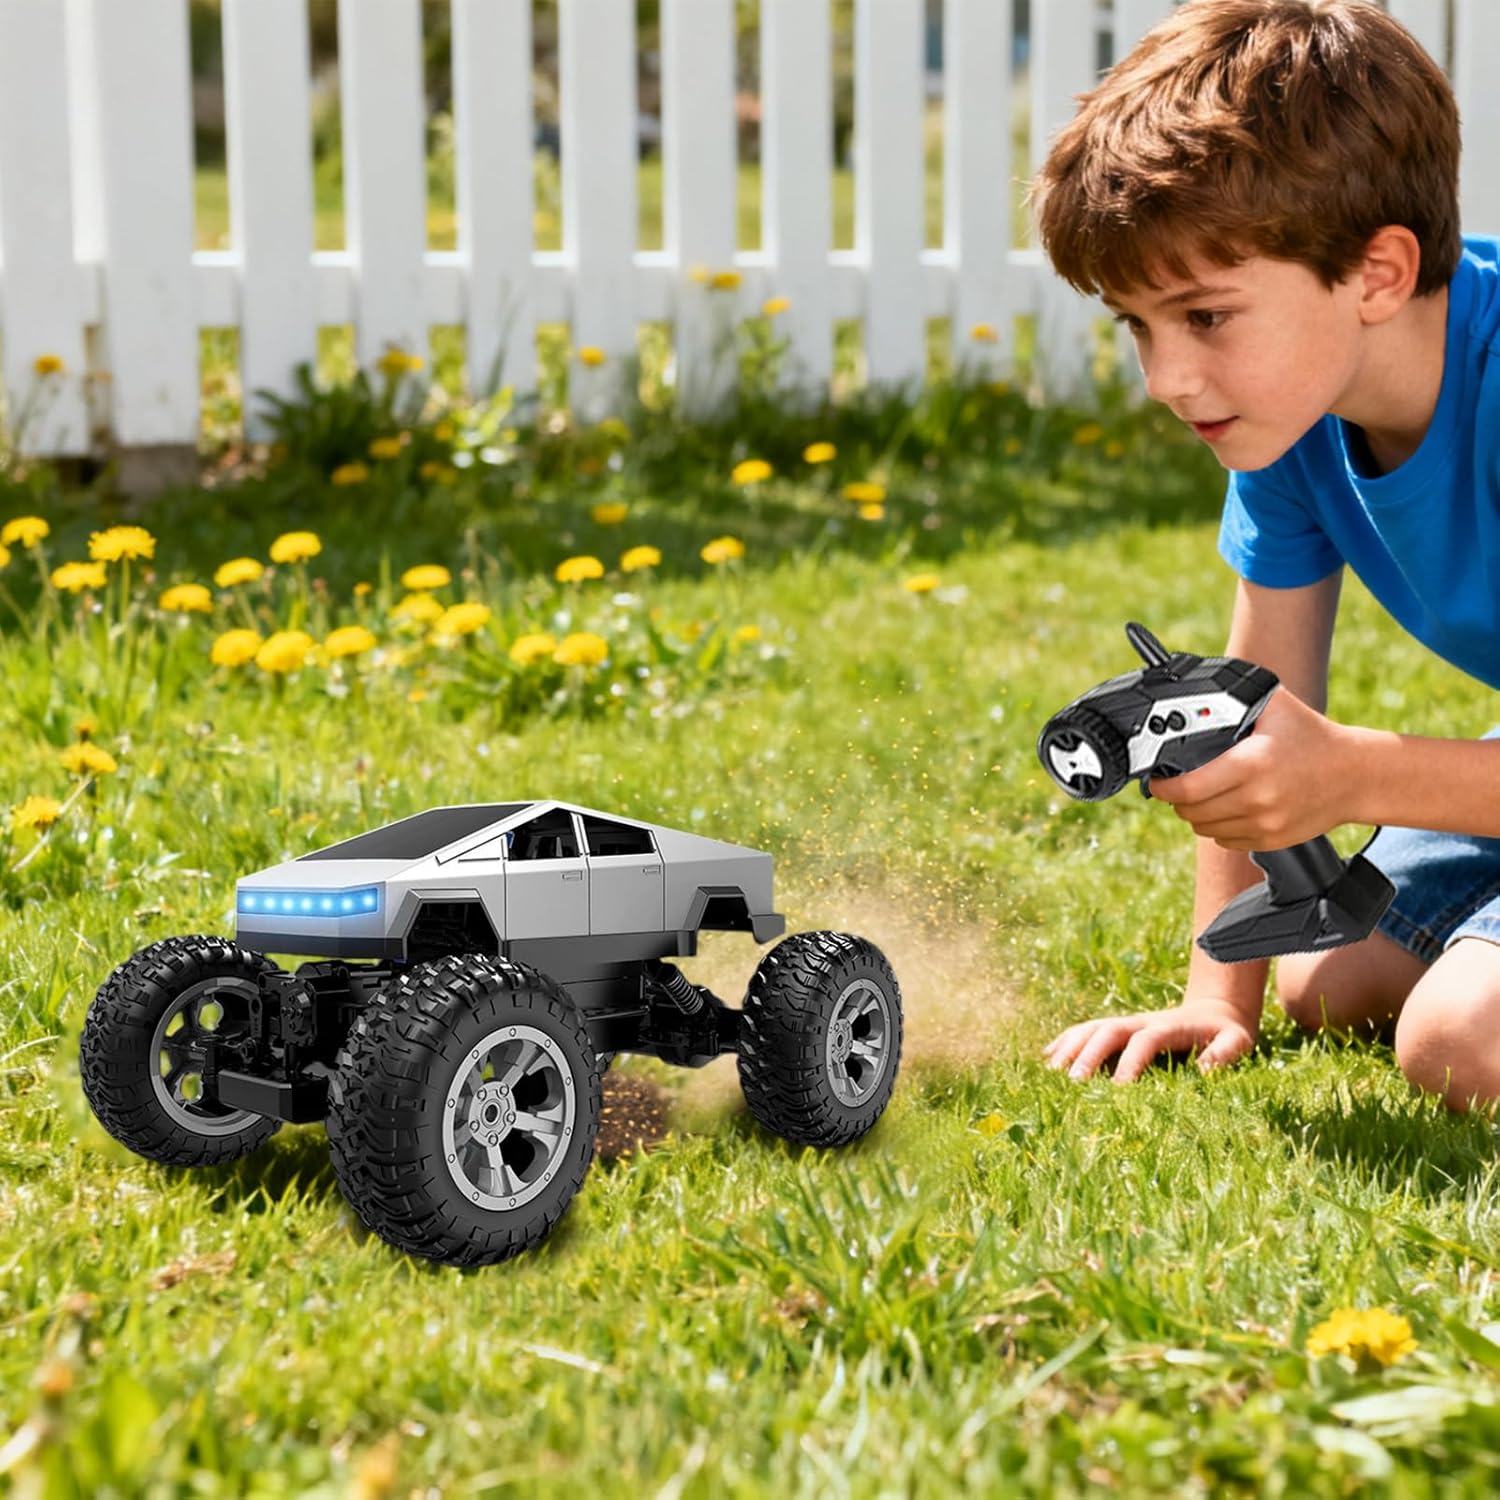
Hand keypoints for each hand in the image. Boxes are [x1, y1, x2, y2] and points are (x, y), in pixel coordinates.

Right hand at [1042, 999, 1256, 1083]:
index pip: (1143, 1042)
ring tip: (1049, 1072)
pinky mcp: (1118, 1028)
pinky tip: (1047, 1058)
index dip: (1130, 1063)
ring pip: (1091, 1028)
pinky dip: (1065, 1041)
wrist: (1214, 1009)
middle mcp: (1141, 1021)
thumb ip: (1225, 1054)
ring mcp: (1126, 1022)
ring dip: (1069, 1047)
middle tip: (1071, 1083)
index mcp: (1169, 1026)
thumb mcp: (1238, 1041)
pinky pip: (1086, 1030)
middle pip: (1107, 1031)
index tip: (1116, 1089)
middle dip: (1088, 1055)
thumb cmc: (1227, 1033)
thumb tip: (1204, 1072)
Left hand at [1146, 687, 1353, 850]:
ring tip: (1201, 795)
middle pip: (1191, 812)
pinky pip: (1226, 840)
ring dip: (1194, 814)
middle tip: (1176, 785)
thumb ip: (1234, 698)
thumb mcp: (1274, 706)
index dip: (1162, 787)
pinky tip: (1225, 808)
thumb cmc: (1313, 737)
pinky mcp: (1272, 841)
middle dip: (1175, 799)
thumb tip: (1195, 690)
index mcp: (1251, 764)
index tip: (1156, 781)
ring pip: (1205, 829)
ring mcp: (1265, 824)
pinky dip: (1217, 827)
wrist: (1356, 775)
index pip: (1187, 788)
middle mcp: (1257, 799)